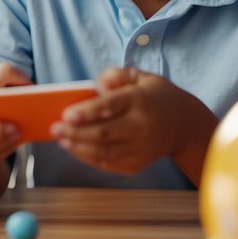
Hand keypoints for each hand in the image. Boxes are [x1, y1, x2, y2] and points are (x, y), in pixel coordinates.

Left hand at [49, 66, 215, 181]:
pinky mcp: (138, 163)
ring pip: (104, 152)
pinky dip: (88, 158)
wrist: (184, 125)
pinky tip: (74, 149)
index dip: (88, 112)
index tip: (66, 115)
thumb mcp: (140, 76)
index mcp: (140, 100)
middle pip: (104, 133)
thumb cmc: (153, 96)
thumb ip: (117, 74)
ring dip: (78, 147)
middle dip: (75, 133)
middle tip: (54, 128)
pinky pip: (109, 164)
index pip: (112, 106)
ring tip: (60, 139)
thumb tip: (101, 83)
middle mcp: (142, 126)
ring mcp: (141, 148)